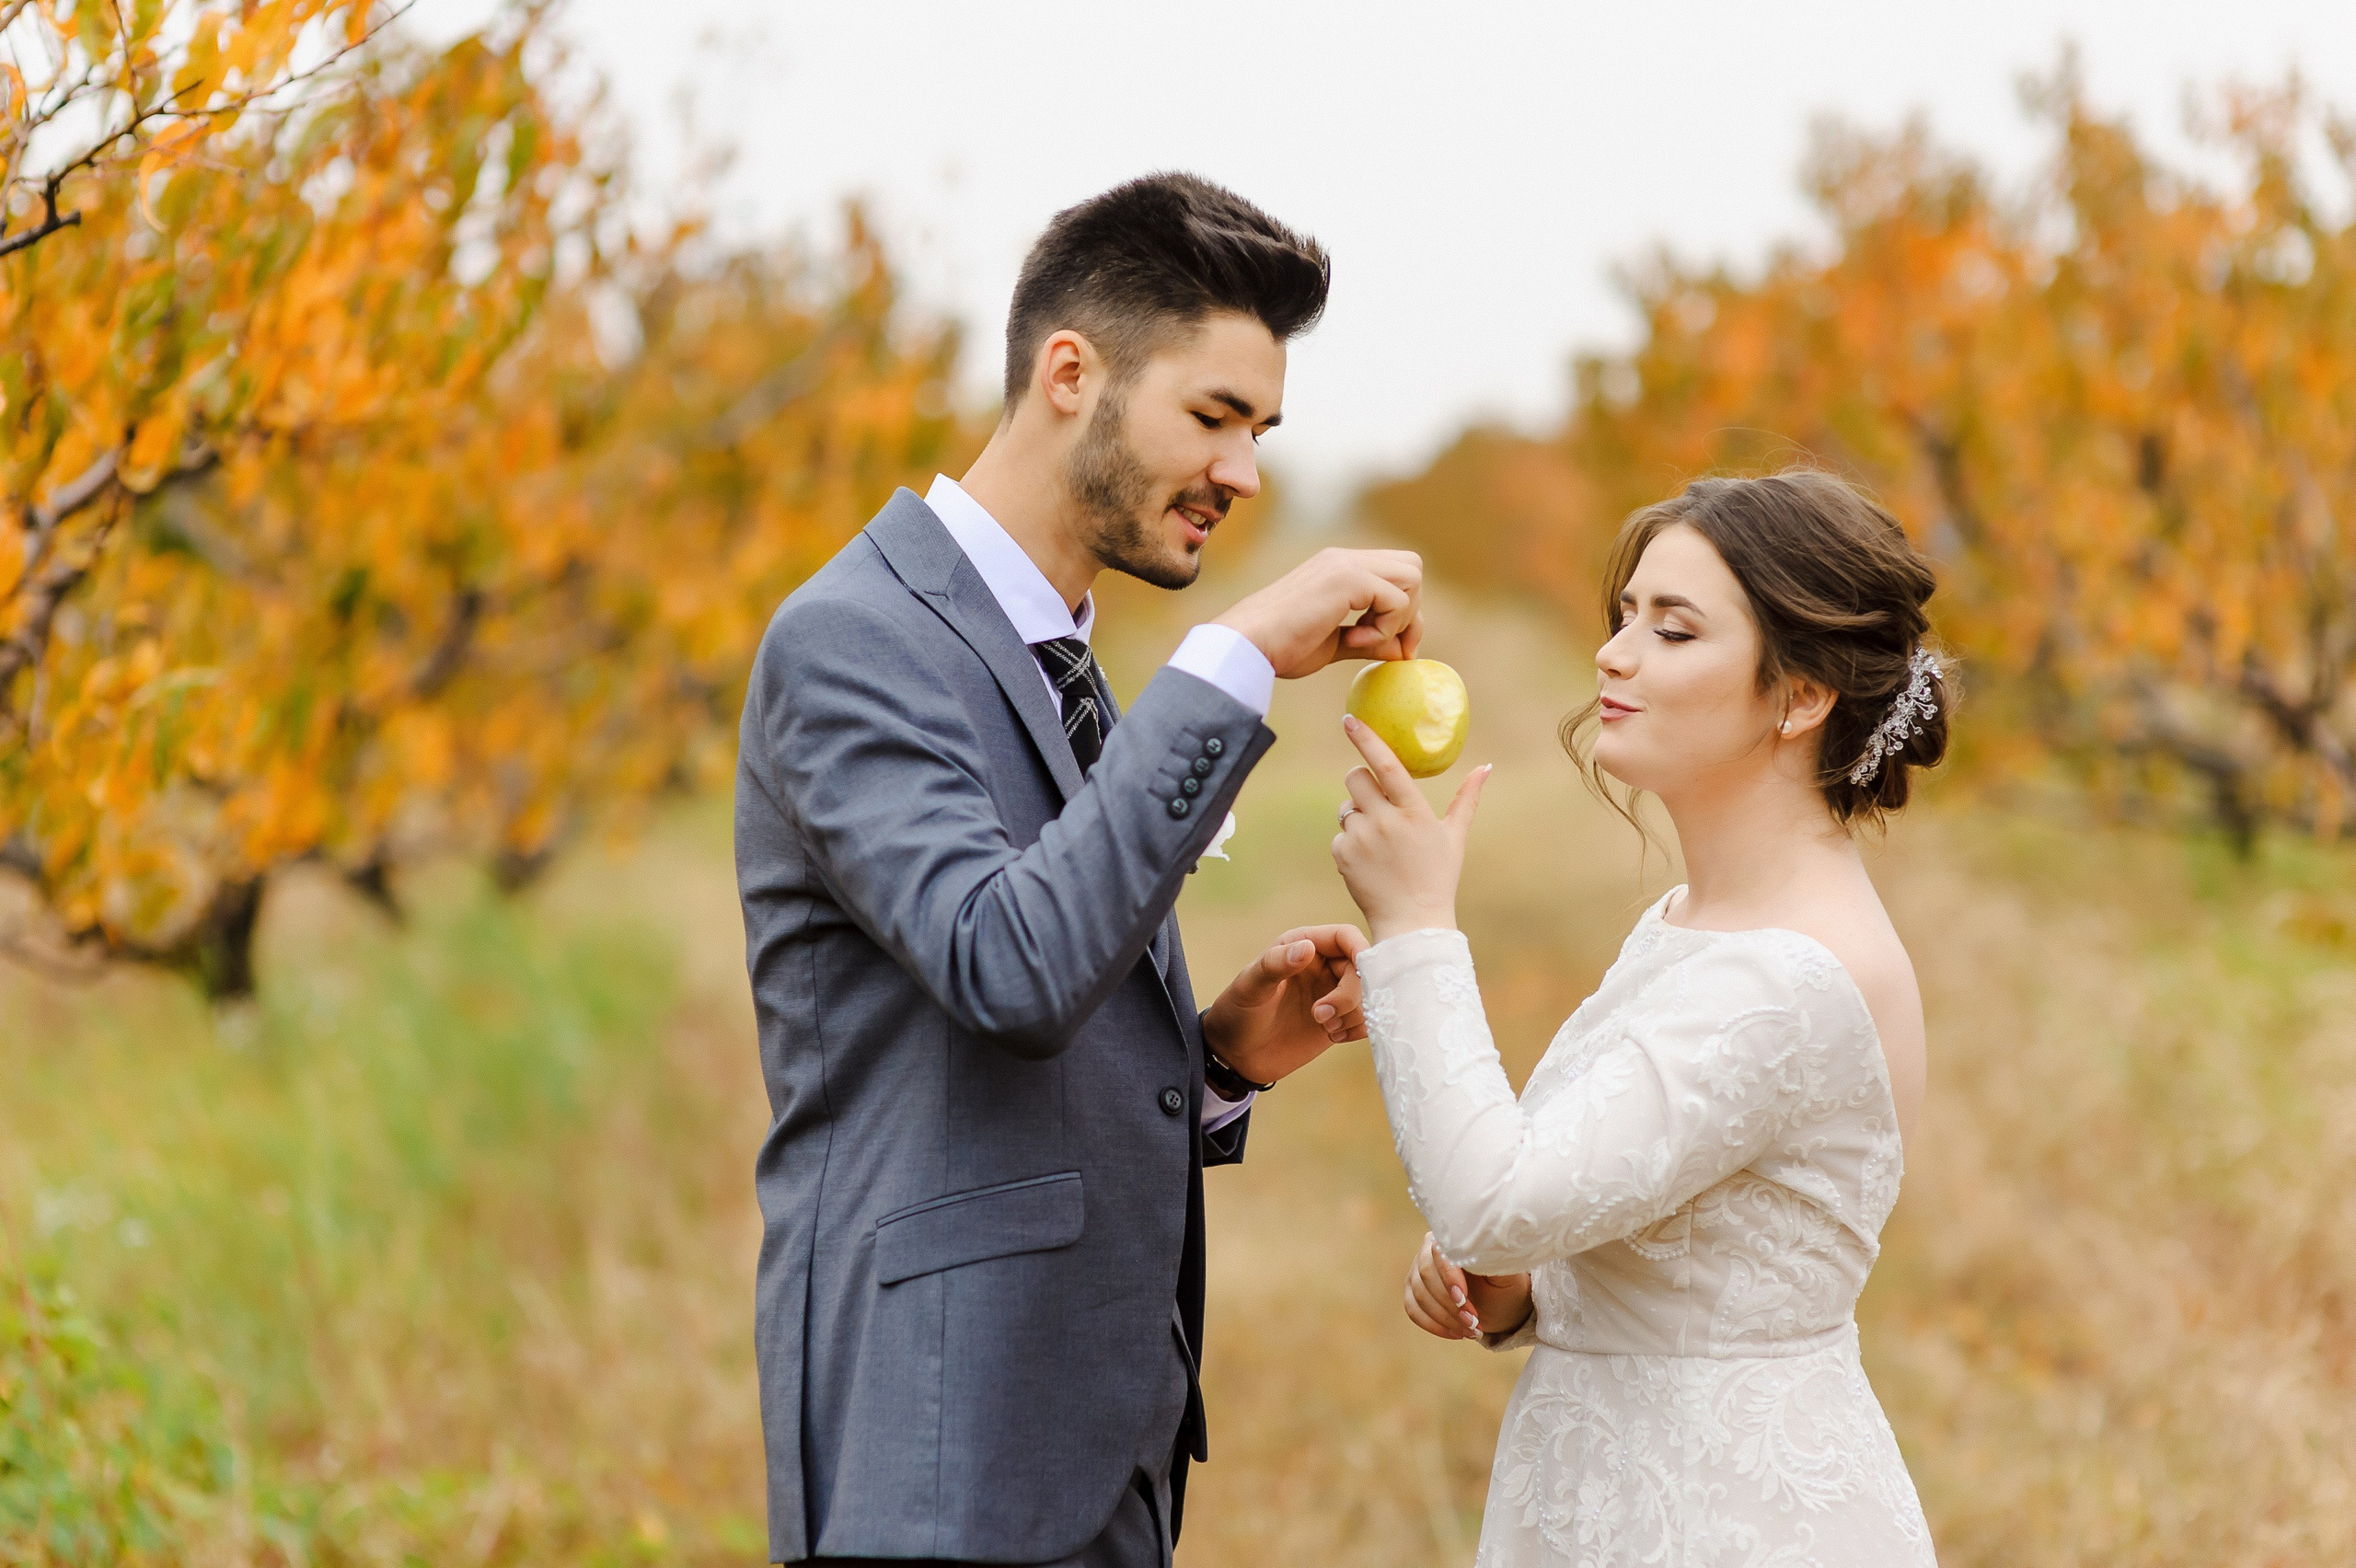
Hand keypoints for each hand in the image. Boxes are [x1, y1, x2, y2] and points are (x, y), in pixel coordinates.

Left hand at [1201, 924, 1367, 1086]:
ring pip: (1367, 996)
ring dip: (1354, 1014)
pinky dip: (1358, 1029)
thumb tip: (1308, 948)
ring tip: (1325, 1028)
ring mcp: (1331, 993)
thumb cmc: (1236, 1013)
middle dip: (1349, 994)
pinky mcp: (1337, 1019)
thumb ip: (1276, 965)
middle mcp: (1322, 966)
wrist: (1235, 1055)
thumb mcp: (1251, 987)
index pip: (1345, 937)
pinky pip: (1365, 1019)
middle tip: (1320, 1016)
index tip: (1361, 973)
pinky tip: (1333, 1037)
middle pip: (1362, 969)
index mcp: (1302, 945)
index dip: (1360, 950)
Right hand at [1213, 547, 1423, 677]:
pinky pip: (1397, 600)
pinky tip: (1354, 639)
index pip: (1398, 573)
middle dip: (1411, 611)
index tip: (1393, 649)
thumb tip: (1402, 651)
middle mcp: (1345, 558)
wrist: (1246, 644)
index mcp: (1340, 569)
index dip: (1405, 613)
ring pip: (1412, 576)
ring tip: (1362, 639)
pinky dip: (1385, 628)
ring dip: (1399, 617)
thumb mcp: (1335, 644)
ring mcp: (1346, 563)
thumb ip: (1369, 640)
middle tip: (1387, 645)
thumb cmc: (1280, 647)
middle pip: (1412, 567)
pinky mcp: (1347, 577)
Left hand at [1329, 715, 1490, 942]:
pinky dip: (1351, 843)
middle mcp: (1385, 822)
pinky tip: (1369, 862)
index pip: (1385, 765)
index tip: (1349, 719)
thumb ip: (1468, 799)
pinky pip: (1339, 835)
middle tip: (1376, 801)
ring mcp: (1361, 839)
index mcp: (1414, 812)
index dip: (1366, 739)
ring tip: (1380, 843)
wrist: (1412, 922)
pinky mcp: (1343, 856)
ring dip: (1358, 817)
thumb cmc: (1438, 876)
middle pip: (1355, 778)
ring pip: (1346, 808)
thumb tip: (1486, 766)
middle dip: (1361, 782)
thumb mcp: (1454, 836)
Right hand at [1403, 1231, 1531, 1342]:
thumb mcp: (1505, 1275)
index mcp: (1452, 1240)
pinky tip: (1455, 1333)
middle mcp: (1428, 1251)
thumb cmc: (1504, 1286)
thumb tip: (1482, 1253)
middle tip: (1473, 1322)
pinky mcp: (1413, 1292)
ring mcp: (1417, 1272)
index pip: (1440, 1253)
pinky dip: (1433, 1325)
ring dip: (1444, 1318)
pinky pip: (1413, 1310)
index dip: (1448, 1277)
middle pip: (1426, 1275)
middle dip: (1449, 1304)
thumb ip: (1493, 1262)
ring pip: (1420, 1295)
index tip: (1463, 1300)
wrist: (1500, 1305)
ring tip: (1470, 1330)